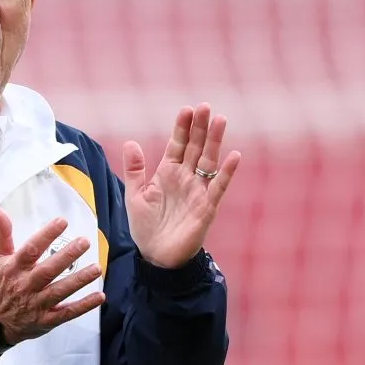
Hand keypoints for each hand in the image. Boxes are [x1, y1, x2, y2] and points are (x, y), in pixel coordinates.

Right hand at [0, 209, 105, 345]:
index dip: (46, 235)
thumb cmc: (0, 286)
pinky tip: (99, 296)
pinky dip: (84, 306)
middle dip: (67, 256)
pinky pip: (67, 313)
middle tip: (84, 242)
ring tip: (96, 268)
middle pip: (47, 271)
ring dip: (79, 280)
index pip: (31, 250)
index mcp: (14, 269)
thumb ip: (2, 234)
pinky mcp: (47, 320)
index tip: (62, 222)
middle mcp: (26, 286)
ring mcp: (37, 304)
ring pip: (59, 291)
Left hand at [122, 103, 240, 268]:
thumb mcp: (135, 195)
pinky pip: (218, 187)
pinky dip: (227, 172)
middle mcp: (185, 178)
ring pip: (208, 161)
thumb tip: (130, 142)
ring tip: (220, 120)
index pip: (177, 145)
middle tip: (205, 106)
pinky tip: (234, 155)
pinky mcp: (207, 208)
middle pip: (195, 148)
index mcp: (167, 173)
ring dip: (214, 142)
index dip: (182, 128)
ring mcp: (198, 191)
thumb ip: (134, 170)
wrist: (156, 257)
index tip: (186, 109)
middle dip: (199, 128)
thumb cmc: (146, 227)